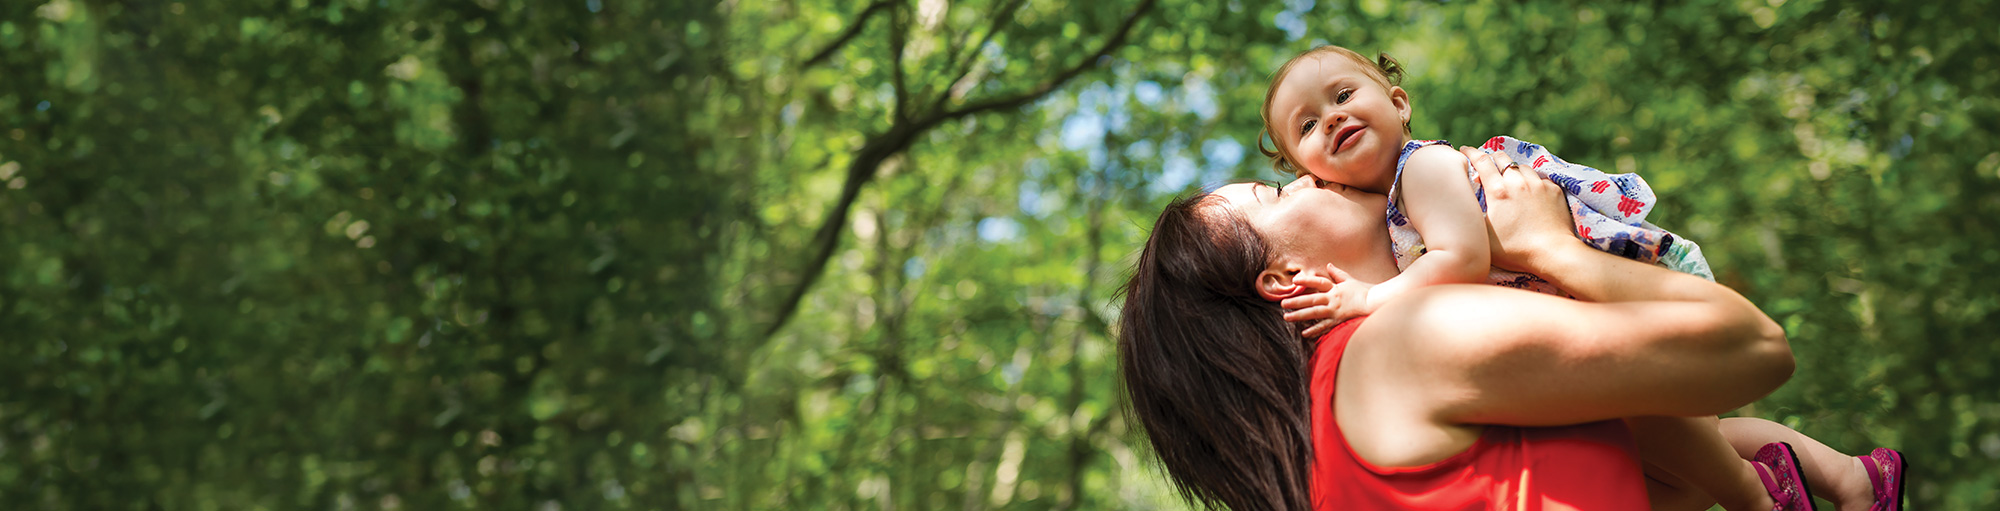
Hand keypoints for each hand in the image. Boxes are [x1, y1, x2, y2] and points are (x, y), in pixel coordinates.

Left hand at [1282, 264, 1374, 338]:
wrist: (1376, 303)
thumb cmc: (1364, 291)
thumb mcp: (1350, 280)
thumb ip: (1338, 274)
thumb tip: (1329, 264)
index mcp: (1335, 288)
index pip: (1318, 282)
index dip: (1306, 281)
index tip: (1294, 281)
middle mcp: (1333, 298)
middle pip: (1311, 299)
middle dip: (1296, 301)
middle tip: (1282, 304)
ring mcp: (1335, 310)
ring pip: (1314, 313)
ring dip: (1299, 315)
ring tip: (1287, 317)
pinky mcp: (1339, 320)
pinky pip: (1325, 326)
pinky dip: (1315, 330)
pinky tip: (1304, 333)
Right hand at [1461, 147, 1580, 272]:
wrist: (1553, 252)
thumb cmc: (1515, 249)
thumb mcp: (1484, 235)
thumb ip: (1475, 215)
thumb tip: (1469, 202)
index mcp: (1498, 191)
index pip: (1482, 162)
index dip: (1471, 153)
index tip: (1465, 149)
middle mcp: (1518, 182)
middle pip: (1503, 158)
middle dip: (1493, 157)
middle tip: (1488, 163)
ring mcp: (1538, 184)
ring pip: (1522, 166)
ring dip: (1514, 170)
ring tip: (1511, 179)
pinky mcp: (1554, 189)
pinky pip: (1540, 178)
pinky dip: (1532, 181)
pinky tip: (1531, 191)